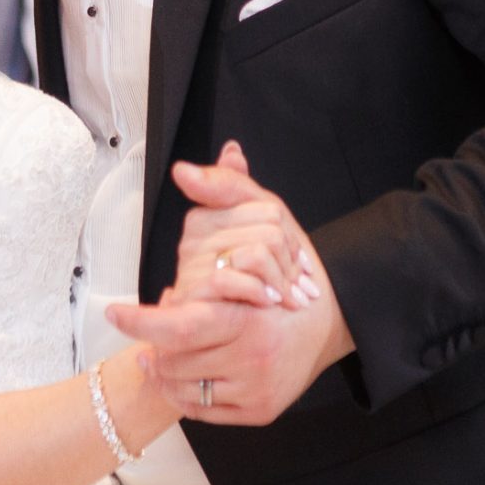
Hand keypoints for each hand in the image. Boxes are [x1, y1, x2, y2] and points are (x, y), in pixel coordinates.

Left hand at [108, 157, 353, 425]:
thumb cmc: (292, 269)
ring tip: (162, 351)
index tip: (114, 313)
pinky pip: (202, 408)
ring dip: (165, 369)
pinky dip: (184, 393)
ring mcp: (258, 387)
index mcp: (251, 313)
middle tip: (144, 336)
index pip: (180, 326)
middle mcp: (255, 355)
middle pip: (176, 359)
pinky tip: (183, 372)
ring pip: (184, 385)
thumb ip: (224, 192)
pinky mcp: (260, 411)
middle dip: (154, 345)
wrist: (333, 320)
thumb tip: (184, 170)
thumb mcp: (267, 218)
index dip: (142, 322)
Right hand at [166, 141, 316, 309]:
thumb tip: (231, 150)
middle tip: (292, 284)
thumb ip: (239, 187)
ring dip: (280, 282)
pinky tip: (266, 303)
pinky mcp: (194, 298)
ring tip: (284, 298)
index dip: (288, 237)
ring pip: (257, 253)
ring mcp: (191, 269)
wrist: (256, 334)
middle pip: (267, 231)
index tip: (291, 258)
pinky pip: (235, 279)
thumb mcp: (258, 226)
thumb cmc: (258, 283)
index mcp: (207, 218)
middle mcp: (193, 241)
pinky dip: (258, 293)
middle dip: (288, 262)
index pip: (268, 210)